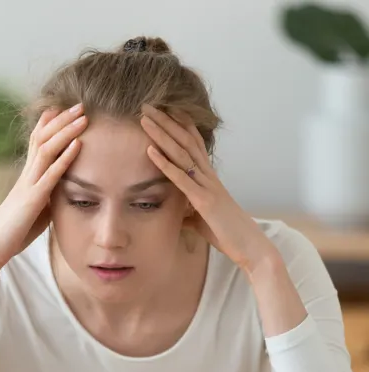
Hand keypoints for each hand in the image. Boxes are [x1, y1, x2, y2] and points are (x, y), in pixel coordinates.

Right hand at [0, 104, 87, 269]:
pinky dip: (65, 157)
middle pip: (42, 138)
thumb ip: (47, 197)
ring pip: (46, 149)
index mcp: (27, 177)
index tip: (64, 108)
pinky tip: (78, 144)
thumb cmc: (14, 231)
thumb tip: (61, 192)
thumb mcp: (35, 210)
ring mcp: (29, 184)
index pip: (36, 142)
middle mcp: (27, 174)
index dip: (49, 124)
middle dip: (61, 120)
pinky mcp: (33, 198)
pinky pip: (51, 173)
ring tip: (83, 117)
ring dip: (66, 131)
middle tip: (80, 104)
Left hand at [140, 104, 276, 273]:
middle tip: (147, 104)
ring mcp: (206, 185)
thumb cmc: (227, 232)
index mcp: (208, 177)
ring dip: (161, 135)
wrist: (249, 246)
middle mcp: (208, 175)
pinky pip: (181, 179)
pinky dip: (165, 164)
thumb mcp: (202, 218)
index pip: (192, 143)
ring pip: (181, 154)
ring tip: (144, 119)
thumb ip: (189, 210)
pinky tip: (150, 151)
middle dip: (165, 122)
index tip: (162, 109)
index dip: (178, 125)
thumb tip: (178, 212)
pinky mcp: (203, 200)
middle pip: (184, 141)